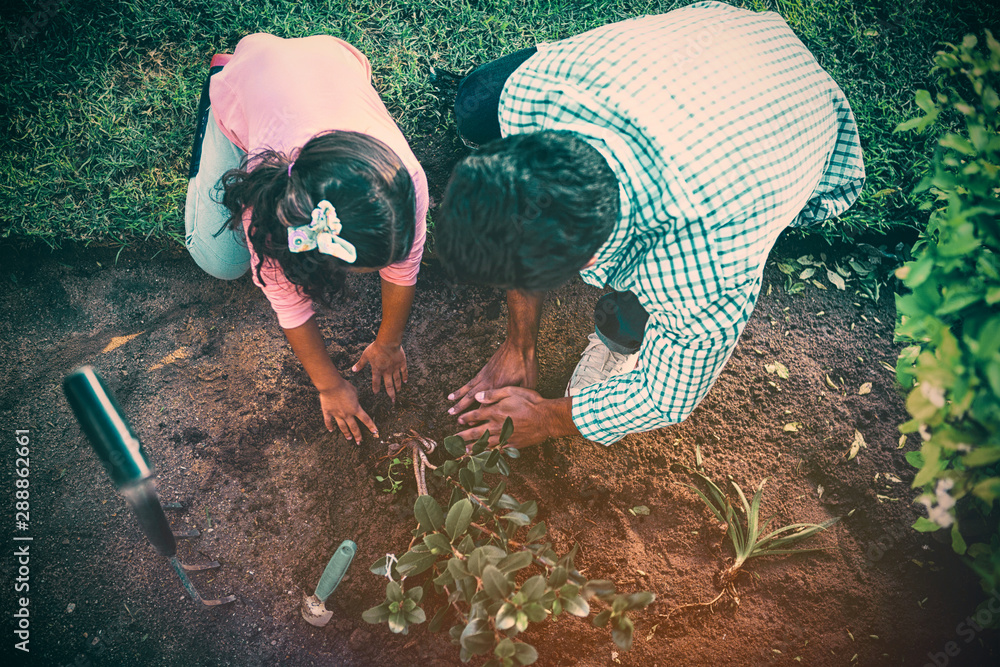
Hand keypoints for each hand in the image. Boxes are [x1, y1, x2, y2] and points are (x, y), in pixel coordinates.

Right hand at [319, 380, 378, 442]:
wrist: (332, 386)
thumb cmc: (344, 386)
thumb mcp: (354, 392)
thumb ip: (355, 399)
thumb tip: (354, 402)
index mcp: (355, 409)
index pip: (366, 419)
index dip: (371, 426)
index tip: (375, 432)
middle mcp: (347, 414)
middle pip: (354, 427)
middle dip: (358, 435)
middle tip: (359, 442)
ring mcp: (337, 414)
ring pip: (343, 427)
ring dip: (346, 433)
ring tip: (348, 438)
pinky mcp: (328, 412)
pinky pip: (328, 422)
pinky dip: (329, 426)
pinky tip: (331, 430)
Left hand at [353, 341, 407, 401]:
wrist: (388, 342)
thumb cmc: (376, 348)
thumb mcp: (366, 355)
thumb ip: (361, 364)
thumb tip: (353, 369)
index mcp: (377, 370)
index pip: (376, 382)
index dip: (375, 388)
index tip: (376, 393)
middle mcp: (386, 371)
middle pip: (389, 385)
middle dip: (391, 393)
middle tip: (392, 400)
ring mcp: (395, 368)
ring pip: (397, 380)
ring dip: (397, 387)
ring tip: (398, 392)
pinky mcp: (401, 363)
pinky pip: (403, 372)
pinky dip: (404, 377)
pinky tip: (405, 381)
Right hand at [449, 339, 536, 415]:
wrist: (519, 344)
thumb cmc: (526, 363)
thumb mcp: (529, 382)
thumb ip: (522, 396)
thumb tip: (522, 408)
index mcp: (500, 389)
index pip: (487, 407)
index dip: (479, 417)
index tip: (471, 426)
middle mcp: (489, 384)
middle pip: (472, 399)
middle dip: (462, 409)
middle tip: (453, 417)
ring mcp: (485, 376)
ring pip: (468, 390)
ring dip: (458, 399)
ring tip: (449, 406)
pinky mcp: (485, 370)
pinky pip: (470, 381)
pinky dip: (462, 387)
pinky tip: (456, 392)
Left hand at [455, 387, 574, 448]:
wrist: (547, 418)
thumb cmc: (531, 402)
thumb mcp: (511, 391)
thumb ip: (493, 394)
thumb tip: (477, 396)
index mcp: (495, 412)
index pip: (476, 415)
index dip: (465, 418)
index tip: (458, 421)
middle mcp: (497, 426)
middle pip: (476, 432)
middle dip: (463, 436)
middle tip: (453, 440)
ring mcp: (505, 436)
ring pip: (485, 443)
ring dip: (473, 447)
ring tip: (464, 450)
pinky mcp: (513, 444)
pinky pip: (498, 450)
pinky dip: (490, 453)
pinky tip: (485, 456)